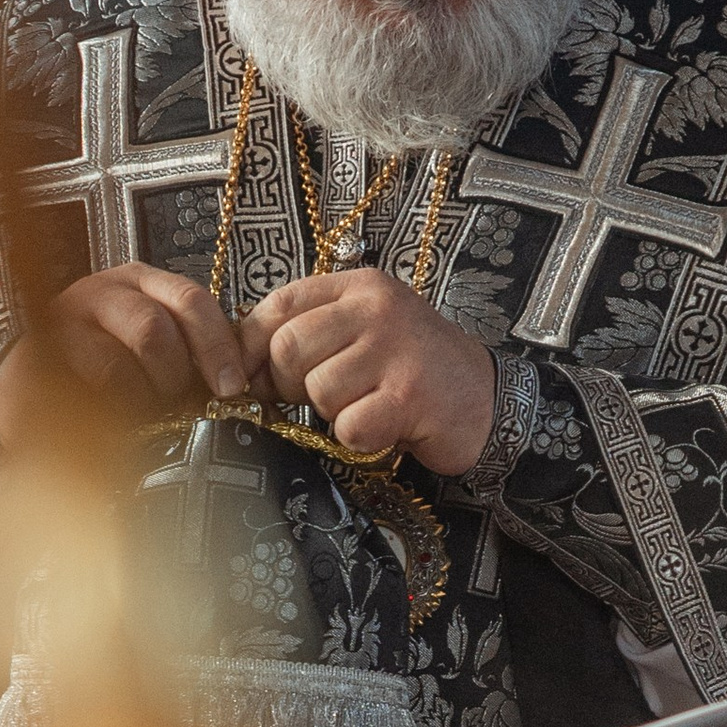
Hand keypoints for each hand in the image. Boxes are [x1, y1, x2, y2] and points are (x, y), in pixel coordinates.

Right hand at [0, 265, 250, 446]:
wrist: (33, 382)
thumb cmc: (107, 368)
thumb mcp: (153, 351)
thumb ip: (191, 354)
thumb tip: (237, 385)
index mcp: (140, 283)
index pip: (190, 300)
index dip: (217, 346)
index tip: (232, 388)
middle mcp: (101, 291)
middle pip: (155, 329)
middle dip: (173, 377)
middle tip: (172, 404)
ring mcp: (64, 321)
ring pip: (116, 364)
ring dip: (139, 398)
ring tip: (138, 413)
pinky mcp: (36, 357)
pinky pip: (84, 389)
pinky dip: (108, 412)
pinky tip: (111, 421)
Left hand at [241, 271, 495, 472]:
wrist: (487, 399)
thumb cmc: (412, 370)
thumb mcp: (364, 332)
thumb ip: (311, 333)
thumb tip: (240, 365)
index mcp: (361, 288)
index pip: (279, 304)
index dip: (252, 346)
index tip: (252, 376)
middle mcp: (378, 309)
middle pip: (289, 348)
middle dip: (289, 385)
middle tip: (320, 398)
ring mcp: (396, 351)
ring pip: (318, 390)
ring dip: (332, 413)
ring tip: (366, 406)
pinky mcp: (409, 396)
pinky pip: (348, 425)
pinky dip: (358, 438)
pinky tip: (384, 426)